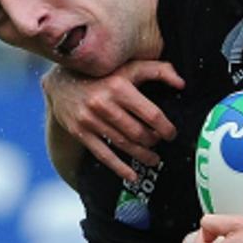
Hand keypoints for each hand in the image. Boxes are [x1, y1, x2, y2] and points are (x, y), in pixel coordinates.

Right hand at [41, 62, 184, 181]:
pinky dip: (119, 168)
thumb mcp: (130, 67)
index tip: (171, 134)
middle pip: (138, 133)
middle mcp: (103, 103)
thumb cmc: (103, 75)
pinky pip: (103, 154)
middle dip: (154, 142)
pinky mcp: (80, 132)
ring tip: (153, 159)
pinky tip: (132, 175)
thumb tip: (182, 84)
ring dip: (142, 155)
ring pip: (124, 144)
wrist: (60, 82)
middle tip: (159, 144)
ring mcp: (90, 119)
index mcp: (119, 86)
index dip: (166, 128)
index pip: (151, 114)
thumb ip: (159, 70)